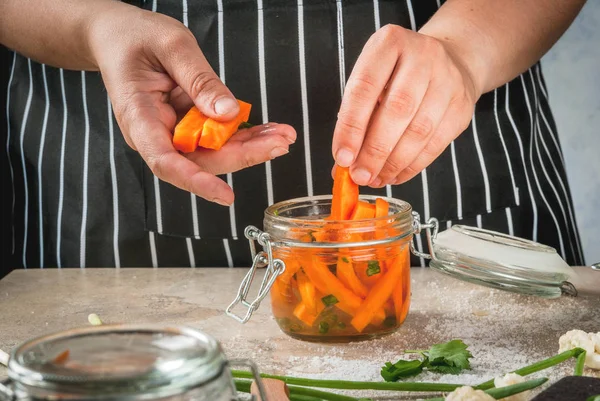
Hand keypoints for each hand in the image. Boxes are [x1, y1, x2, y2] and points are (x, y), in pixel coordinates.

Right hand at [88, 5, 294, 205]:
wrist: (118, 36)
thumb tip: (227, 114)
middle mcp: (156, 134)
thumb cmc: (134, 38)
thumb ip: (200, 81)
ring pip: (214, 151)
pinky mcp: (188, 126)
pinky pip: (217, 137)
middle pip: (202, 160)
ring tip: (283, 135)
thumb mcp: (172, 47)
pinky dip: (244, 134)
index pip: (166, 163)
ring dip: (251, 146)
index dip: (197, 182)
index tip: (226, 196)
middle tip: (280, 142)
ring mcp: (173, 132)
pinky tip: (269, 129)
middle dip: (244, 155)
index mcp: (139, 118)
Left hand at [331, 24, 479, 186]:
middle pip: (396, 110)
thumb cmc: (399, 73)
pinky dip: (412, 166)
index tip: (342, 157)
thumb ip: (356, 116)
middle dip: (374, 151)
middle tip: (359, 175)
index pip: (365, 87)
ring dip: (393, 163)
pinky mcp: (462, 106)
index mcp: (390, 43)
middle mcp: (423, 56)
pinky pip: (436, 144)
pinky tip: (395, 175)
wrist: (451, 61)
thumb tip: (343, 163)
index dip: (351, 127)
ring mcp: (448, 80)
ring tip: (375, 179)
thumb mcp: (373, 78)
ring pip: (419, 131)